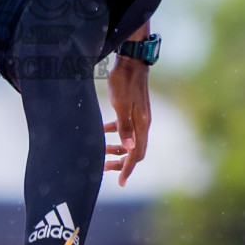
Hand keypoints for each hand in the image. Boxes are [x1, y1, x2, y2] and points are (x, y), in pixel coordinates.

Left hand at [104, 56, 150, 185]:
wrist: (132, 61)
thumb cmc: (124, 82)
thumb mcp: (121, 104)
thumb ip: (124, 127)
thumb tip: (129, 149)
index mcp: (141, 125)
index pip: (136, 154)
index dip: (128, 169)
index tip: (121, 183)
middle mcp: (143, 124)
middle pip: (134, 151)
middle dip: (120, 163)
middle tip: (104, 168)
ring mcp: (139, 117)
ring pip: (129, 141)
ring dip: (116, 148)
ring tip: (100, 151)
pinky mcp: (134, 110)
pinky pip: (126, 128)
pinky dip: (115, 134)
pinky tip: (102, 131)